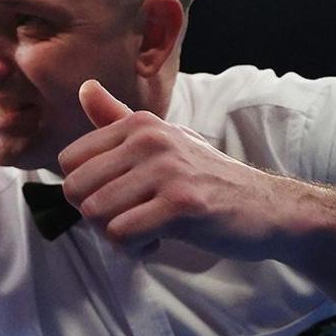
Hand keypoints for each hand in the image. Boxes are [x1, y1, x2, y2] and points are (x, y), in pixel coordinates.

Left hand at [56, 79, 293, 258]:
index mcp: (139, 125)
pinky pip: (122, 234)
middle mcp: (150, 140)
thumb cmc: (206, 177)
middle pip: (76, 190)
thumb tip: (84, 87)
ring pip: (95, 214)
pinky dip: (134, 248)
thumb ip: (118, 119)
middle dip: (94, 217)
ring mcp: (167, 170)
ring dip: (114, 235)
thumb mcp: (163, 139)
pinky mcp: (182, 204)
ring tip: (145, 231)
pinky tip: (157, 241)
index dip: (85, 190)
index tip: (116, 198)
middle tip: (127, 220)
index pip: (68, 161)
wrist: (267, 206)